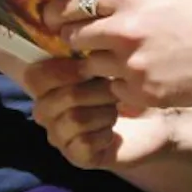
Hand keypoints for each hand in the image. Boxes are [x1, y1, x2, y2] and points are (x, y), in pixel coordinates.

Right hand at [23, 59, 174, 169]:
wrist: (156, 121)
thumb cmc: (126, 87)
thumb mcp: (106, 64)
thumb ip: (85, 53)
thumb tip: (76, 34)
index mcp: (47, 84)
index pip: (35, 76)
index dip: (61, 70)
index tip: (91, 65)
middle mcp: (46, 111)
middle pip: (55, 99)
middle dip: (91, 91)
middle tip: (113, 89)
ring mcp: (59, 136)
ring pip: (73, 119)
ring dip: (103, 111)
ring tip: (115, 109)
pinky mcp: (76, 157)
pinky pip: (84, 143)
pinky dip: (105, 133)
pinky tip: (113, 132)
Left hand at [47, 0, 191, 109]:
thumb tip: (98, 4)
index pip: (73, 3)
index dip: (59, 11)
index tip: (52, 16)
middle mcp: (124, 29)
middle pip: (74, 37)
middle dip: (74, 39)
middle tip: (81, 42)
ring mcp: (133, 65)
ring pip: (92, 68)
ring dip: (99, 65)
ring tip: (119, 60)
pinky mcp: (146, 94)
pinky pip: (116, 92)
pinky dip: (122, 87)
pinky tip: (142, 78)